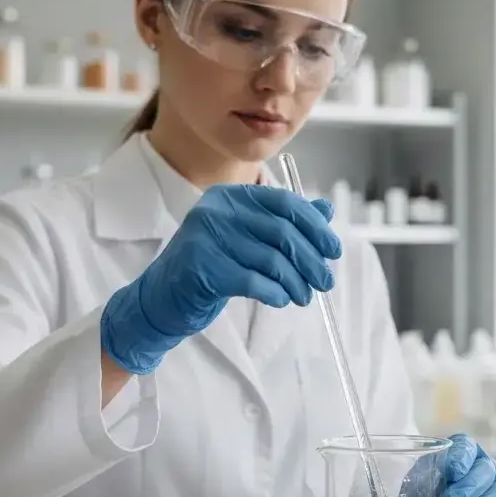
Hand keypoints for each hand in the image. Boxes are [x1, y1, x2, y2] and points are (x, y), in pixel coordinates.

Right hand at [101, 184, 341, 373]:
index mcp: (230, 197)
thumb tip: (326, 211)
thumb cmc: (210, 267)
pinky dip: (275, 293)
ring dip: (296, 282)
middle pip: (281, 231)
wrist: (162, 299)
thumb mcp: (248, 240)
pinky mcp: (203, 268)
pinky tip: (282, 300)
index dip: (314, 227)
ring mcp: (206, 238)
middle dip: (310, 259)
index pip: (284, 203)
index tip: (333, 251)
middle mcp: (216, 211)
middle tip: (325, 281)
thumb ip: (284, 223)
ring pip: (271, 259)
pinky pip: (254, 281)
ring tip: (304, 297)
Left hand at [339, 434, 495, 496]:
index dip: (461, 457)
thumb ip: (378, 487)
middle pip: (486, 470)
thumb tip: (346, 472)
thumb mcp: (397, 493)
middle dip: (468, 490)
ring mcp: (493, 494)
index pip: (466, 446)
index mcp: (455, 455)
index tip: (451, 469)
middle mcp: (478, 470)